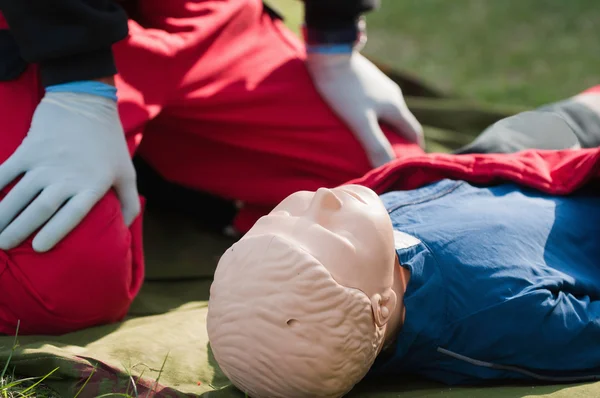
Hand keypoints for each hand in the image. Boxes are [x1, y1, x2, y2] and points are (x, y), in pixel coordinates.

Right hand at [0, 91, 139, 251]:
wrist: (86, 103)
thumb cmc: (109, 143)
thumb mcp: (127, 172)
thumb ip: (129, 203)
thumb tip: (125, 230)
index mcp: (92, 185)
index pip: (72, 214)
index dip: (54, 231)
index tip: (39, 248)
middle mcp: (67, 177)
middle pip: (39, 209)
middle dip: (18, 230)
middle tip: (4, 246)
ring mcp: (45, 163)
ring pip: (18, 195)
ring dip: (1, 216)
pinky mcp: (28, 150)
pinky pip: (4, 172)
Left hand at [306, 52, 423, 166]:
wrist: (329, 52)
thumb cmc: (345, 89)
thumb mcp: (361, 122)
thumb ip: (375, 145)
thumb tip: (388, 168)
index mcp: (396, 106)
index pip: (413, 132)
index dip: (413, 149)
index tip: (406, 164)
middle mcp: (392, 94)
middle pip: (399, 122)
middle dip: (395, 140)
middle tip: (384, 156)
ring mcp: (378, 85)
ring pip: (384, 111)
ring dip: (381, 127)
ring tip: (367, 141)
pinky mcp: (363, 79)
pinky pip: (371, 102)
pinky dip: (369, 115)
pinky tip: (355, 120)